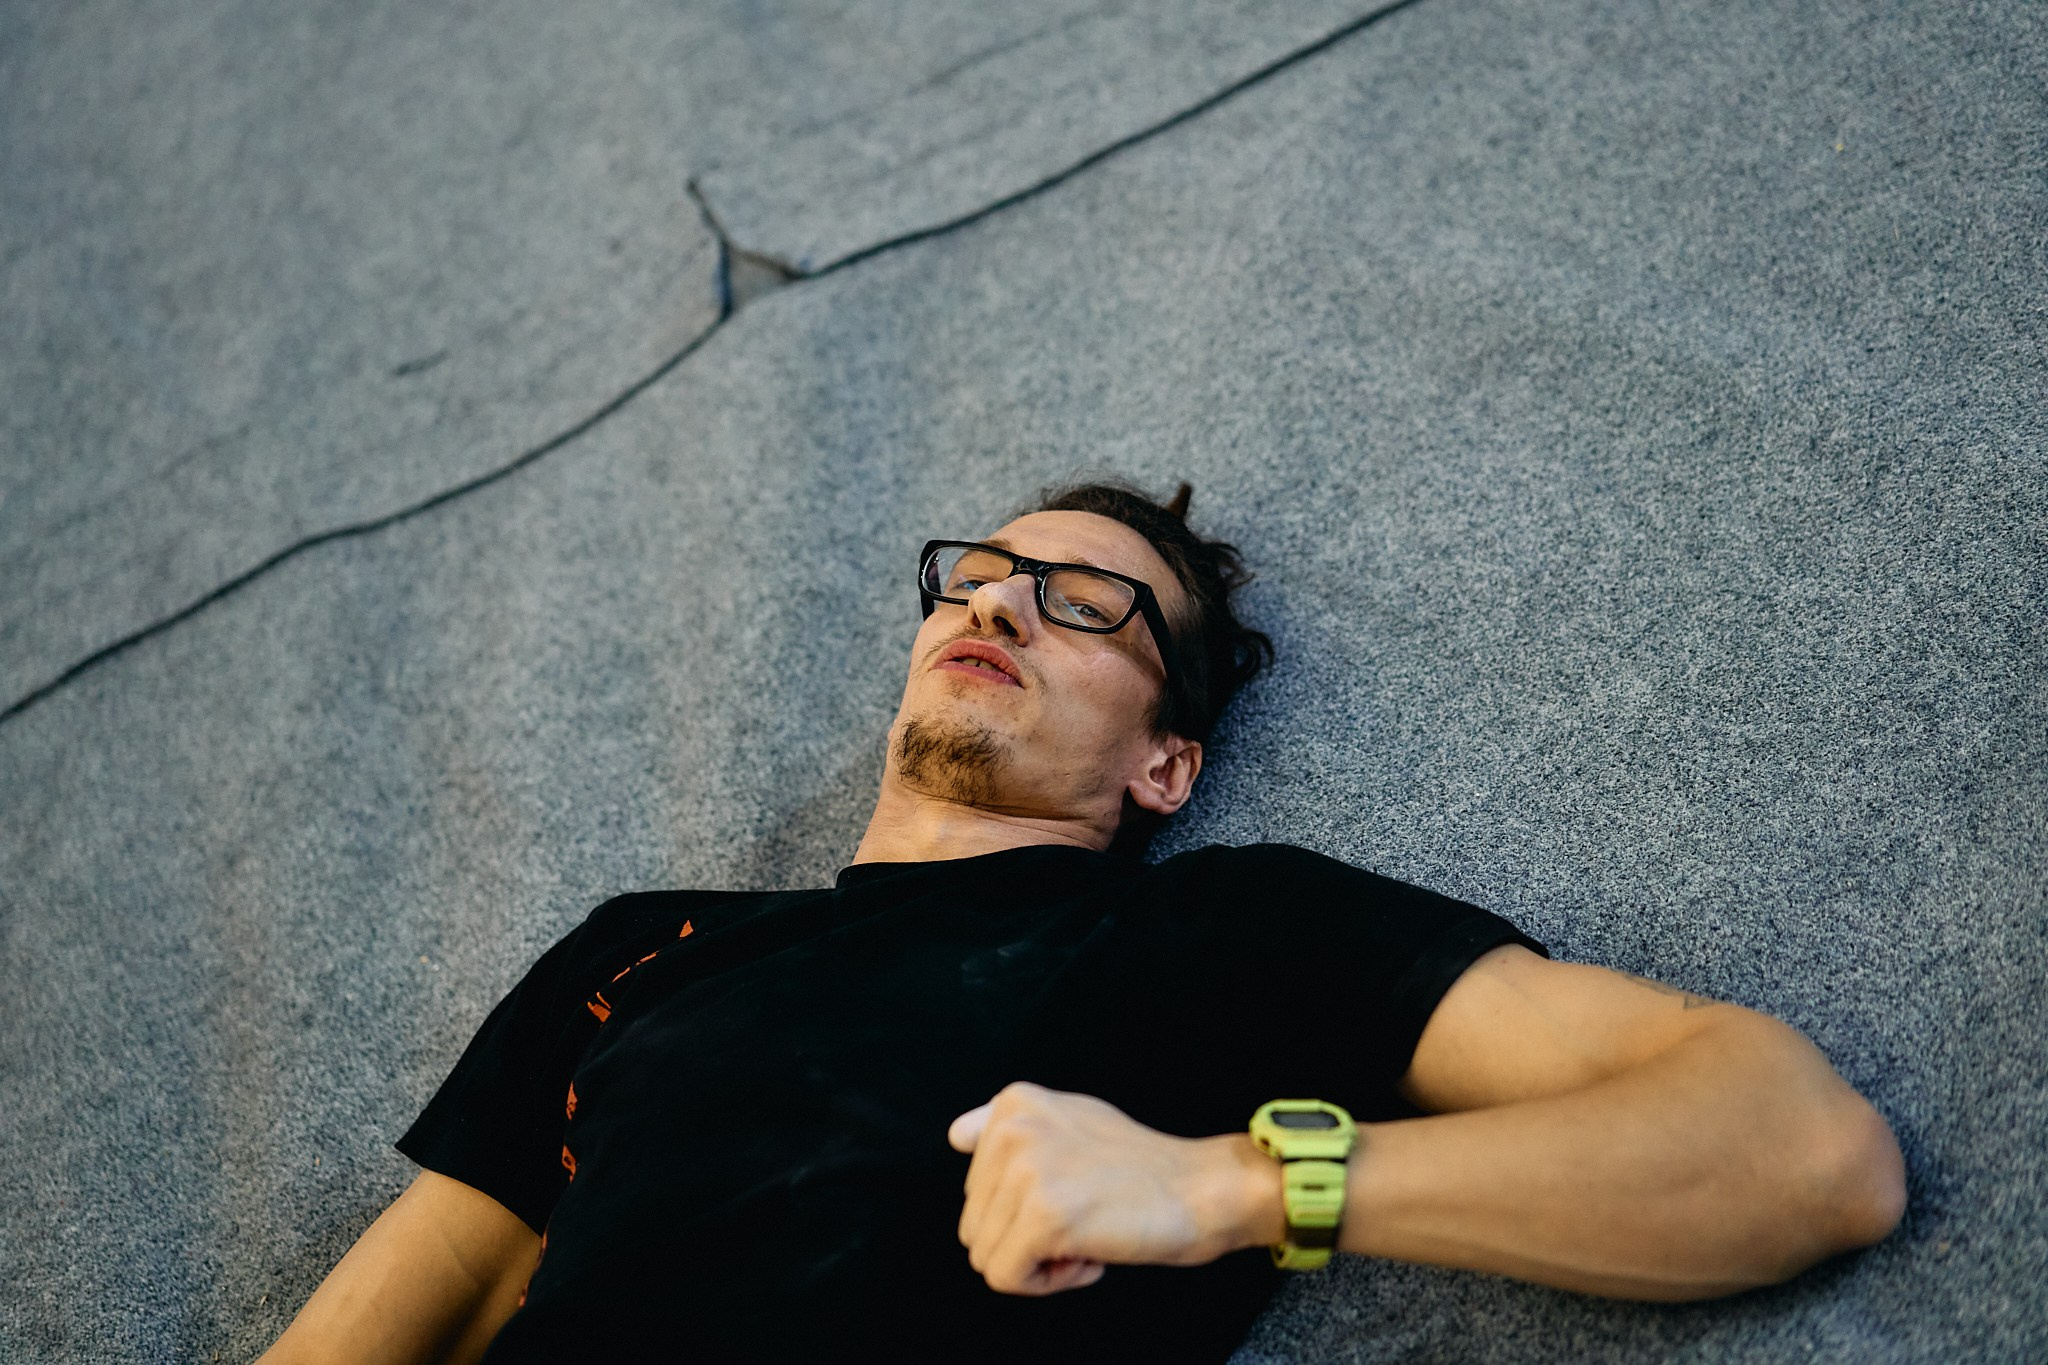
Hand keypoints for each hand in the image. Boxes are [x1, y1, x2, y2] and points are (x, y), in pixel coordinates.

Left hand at [947, 1080, 1246, 1295]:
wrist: (1200, 1190)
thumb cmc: (1139, 1166)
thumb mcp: (1068, 1119)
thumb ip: (1012, 1127)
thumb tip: (955, 1135)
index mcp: (1014, 1102)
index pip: (973, 1187)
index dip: (1016, 1208)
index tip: (1064, 1195)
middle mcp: (1012, 1128)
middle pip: (973, 1224)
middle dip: (1025, 1238)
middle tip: (1083, 1218)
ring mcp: (1026, 1171)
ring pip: (985, 1255)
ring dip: (1037, 1262)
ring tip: (1086, 1234)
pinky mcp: (1043, 1217)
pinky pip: (1005, 1278)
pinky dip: (1046, 1284)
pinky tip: (1089, 1255)